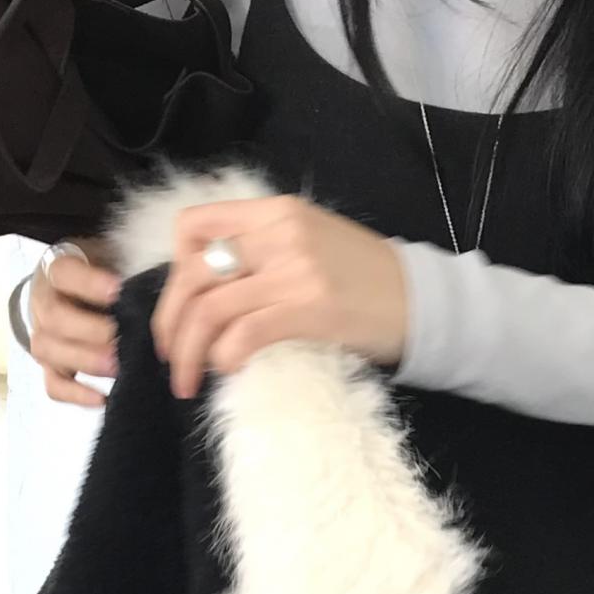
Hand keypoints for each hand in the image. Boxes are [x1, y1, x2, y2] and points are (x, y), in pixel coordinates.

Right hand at [25, 241, 121, 408]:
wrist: (74, 295)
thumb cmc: (100, 275)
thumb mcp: (110, 259)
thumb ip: (126, 268)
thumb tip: (157, 285)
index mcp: (58, 270)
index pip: (64, 273)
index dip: (88, 284)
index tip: (117, 292)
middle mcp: (44, 303)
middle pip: (53, 317)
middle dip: (88, 330)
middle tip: (117, 338)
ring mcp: (43, 337)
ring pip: (48, 351)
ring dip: (83, 361)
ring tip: (115, 368)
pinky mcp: (49, 367)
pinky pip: (53, 385)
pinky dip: (75, 395)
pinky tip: (102, 399)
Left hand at [152, 195, 408, 398]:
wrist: (424, 301)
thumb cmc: (367, 280)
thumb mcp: (311, 242)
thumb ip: (264, 251)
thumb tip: (214, 289)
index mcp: (275, 211)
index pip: (194, 226)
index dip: (172, 269)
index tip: (181, 306)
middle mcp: (279, 233)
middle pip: (192, 274)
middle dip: (169, 323)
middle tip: (171, 359)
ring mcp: (294, 270)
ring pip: (209, 309)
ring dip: (188, 352)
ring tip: (187, 381)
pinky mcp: (310, 309)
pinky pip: (244, 333)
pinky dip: (224, 356)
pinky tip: (228, 370)